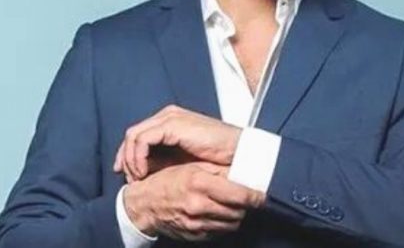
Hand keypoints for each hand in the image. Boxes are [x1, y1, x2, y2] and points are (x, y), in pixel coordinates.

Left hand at [113, 104, 241, 181]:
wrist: (238, 154)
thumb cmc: (215, 160)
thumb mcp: (183, 162)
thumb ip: (163, 161)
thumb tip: (140, 172)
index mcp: (170, 121)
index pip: (138, 135)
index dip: (127, 156)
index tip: (128, 177)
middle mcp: (168, 115)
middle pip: (132, 135)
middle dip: (126, 159)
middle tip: (130, 180)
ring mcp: (170, 118)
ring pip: (133, 136)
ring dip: (131, 160)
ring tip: (139, 178)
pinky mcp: (173, 124)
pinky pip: (143, 139)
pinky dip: (139, 157)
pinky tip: (145, 172)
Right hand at [123, 161, 264, 241]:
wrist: (143, 206)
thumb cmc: (164, 182)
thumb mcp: (189, 167)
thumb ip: (215, 170)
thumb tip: (239, 172)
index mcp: (198, 183)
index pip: (238, 194)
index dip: (254, 195)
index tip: (261, 194)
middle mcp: (199, 205)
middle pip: (238, 211)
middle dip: (245, 205)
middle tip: (246, 197)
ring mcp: (197, 223)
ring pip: (231, 223)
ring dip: (236, 214)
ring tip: (232, 205)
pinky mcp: (195, 235)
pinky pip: (219, 232)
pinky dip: (223, 224)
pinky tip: (218, 213)